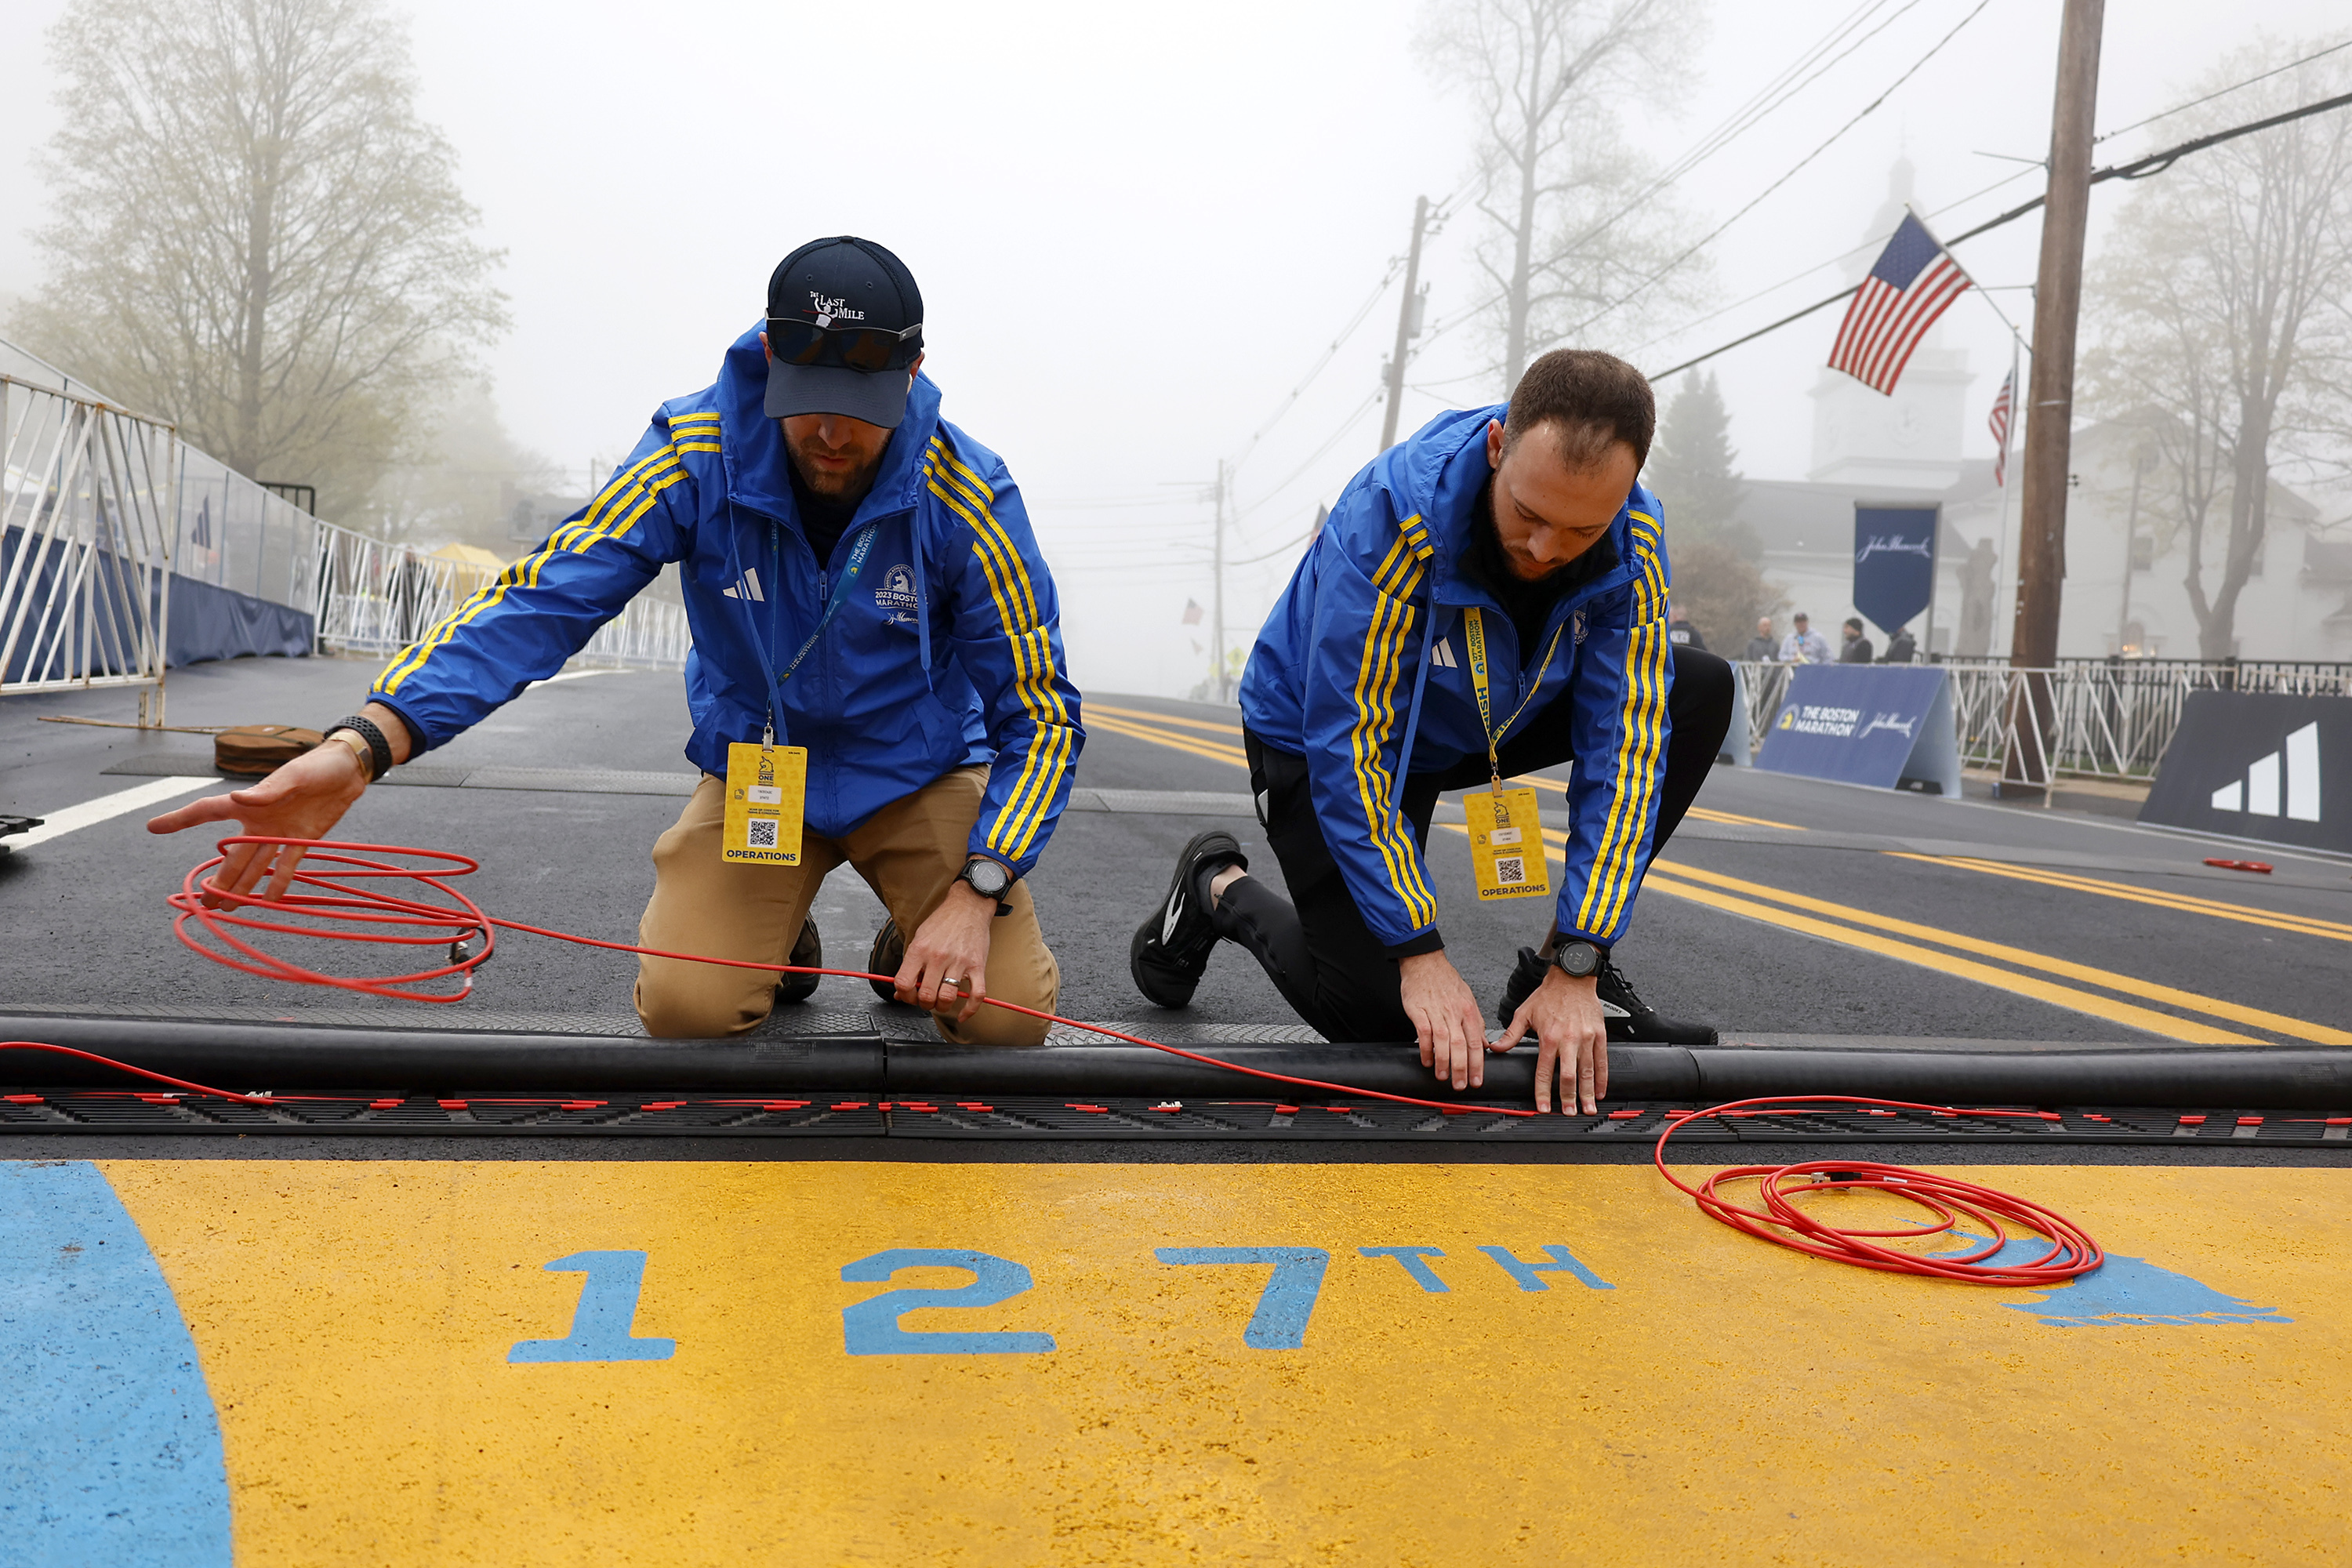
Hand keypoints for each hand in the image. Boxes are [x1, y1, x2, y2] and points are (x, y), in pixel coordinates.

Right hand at [146, 740, 370, 906]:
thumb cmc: (316, 766)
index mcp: (249, 802)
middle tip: (204, 901)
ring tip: (228, 908)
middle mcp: (259, 821)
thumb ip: (268, 791)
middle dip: (219, 879)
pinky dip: (279, 883)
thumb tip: (239, 799)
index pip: (207, 811)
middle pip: (233, 855)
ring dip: (242, 887)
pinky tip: (269, 900)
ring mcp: (279, 832)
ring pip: (255, 866)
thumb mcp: (294, 776)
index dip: (180, 819)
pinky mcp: (302, 839)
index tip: (153, 828)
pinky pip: (287, 865)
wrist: (348, 771)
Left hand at [897, 879, 995, 1022]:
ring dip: (941, 1007)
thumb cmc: (942, 922)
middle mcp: (938, 956)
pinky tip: (963, 1014)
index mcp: (920, 950)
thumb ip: (910, 965)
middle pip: (926, 995)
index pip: (904, 983)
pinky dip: (969, 1010)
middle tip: (926, 1000)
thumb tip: (901, 991)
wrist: (968, 907)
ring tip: (941, 1002)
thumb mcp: (919, 939)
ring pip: (947, 998)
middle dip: (923, 1004)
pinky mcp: (977, 966)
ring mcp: (959, 962)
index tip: (908, 996)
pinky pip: (976, 995)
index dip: (904, 995)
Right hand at [1398, 950, 1489, 1090]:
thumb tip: (1485, 1044)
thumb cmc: (1446, 980)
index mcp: (1468, 1010)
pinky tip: (1427, 1060)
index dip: (1477, 1064)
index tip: (1477, 1080)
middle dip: (1462, 1069)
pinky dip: (1425, 1049)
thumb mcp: (1468, 998)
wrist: (1424, 962)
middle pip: (1461, 1045)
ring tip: (1443, 1076)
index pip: (1476, 1042)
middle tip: (1460, 1085)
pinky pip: (1423, 1033)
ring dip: (1444, 1062)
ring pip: (1443, 1041)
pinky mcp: (1418, 1010)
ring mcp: (1436, 1011)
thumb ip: (1476, 1022)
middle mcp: (1454, 1012)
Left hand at [1496, 965, 1608, 1113]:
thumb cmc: (1549, 995)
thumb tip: (1496, 1048)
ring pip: (1588, 1072)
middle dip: (1568, 1098)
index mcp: (1549, 1038)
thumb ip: (1511, 1034)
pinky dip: (1602, 1078)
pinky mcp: (1599, 1035)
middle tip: (1568, 1113)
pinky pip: (1602, 1061)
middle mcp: (1569, 1040)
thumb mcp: (1524, 1013)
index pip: (1545, 1071)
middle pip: (1569, 1076)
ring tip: (1587, 1109)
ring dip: (1587, 1093)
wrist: (1573, 978)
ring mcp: (1586, 1038)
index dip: (1543, 1092)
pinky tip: (1600, 1091)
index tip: (1543, 1107)